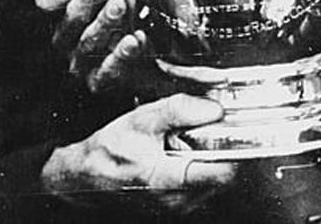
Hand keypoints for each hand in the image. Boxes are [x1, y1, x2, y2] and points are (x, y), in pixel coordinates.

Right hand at [33, 0, 162, 96]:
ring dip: (107, 21)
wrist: (138, 51)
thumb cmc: (109, 15)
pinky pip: (108, 72)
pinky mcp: (99, 82)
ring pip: (90, 42)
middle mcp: (63, 39)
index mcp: (57, 13)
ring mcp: (79, 62)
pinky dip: (122, 55)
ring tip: (122, 4)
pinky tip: (136, 39)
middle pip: (73, 17)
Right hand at [42, 94, 236, 212]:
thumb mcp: (142, 119)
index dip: (234, 150)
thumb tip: (214, 109)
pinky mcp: (177, 210)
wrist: (86, 176)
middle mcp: (178, 202)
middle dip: (219, 152)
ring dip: (208, 162)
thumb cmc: (109, 150)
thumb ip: (180, 110)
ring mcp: (178, 210)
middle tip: (200, 134)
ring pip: (215, 184)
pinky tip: (178, 159)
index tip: (231, 132)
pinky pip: (203, 189)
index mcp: (170, 180)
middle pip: (225, 176)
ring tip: (183, 147)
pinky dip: (198, 171)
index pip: (224, 173)